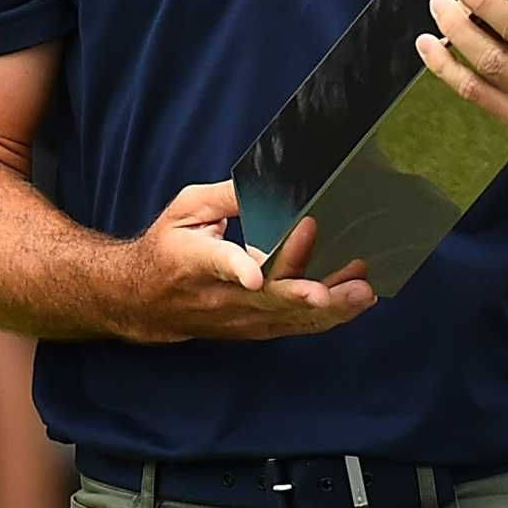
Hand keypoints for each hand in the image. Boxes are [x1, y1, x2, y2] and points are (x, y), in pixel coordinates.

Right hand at [114, 180, 376, 343]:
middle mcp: (220, 296)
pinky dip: (328, 316)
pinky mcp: (254, 328)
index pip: (218, 265)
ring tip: (363, 293)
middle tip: (344, 286)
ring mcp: (239, 317)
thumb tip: (267, 179)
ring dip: (329, 308)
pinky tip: (356, 300)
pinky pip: (294, 325)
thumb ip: (226, 195)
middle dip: (306, 293)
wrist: (144, 302)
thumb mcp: (187, 208)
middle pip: (267, 298)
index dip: (237, 268)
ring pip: (287, 317)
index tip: (253, 274)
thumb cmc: (168, 247)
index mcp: (196, 260)